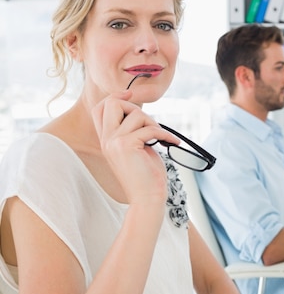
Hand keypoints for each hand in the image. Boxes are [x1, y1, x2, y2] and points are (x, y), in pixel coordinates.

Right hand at [91, 89, 179, 204]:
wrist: (147, 198)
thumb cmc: (146, 175)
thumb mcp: (137, 148)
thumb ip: (133, 131)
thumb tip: (140, 112)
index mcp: (106, 139)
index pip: (100, 108)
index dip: (116, 97)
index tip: (131, 95)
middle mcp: (106, 139)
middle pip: (112, 103)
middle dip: (136, 107)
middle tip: (151, 125)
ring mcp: (114, 142)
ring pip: (136, 114)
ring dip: (154, 124)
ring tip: (161, 139)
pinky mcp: (126, 146)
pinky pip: (151, 129)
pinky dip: (166, 134)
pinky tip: (173, 142)